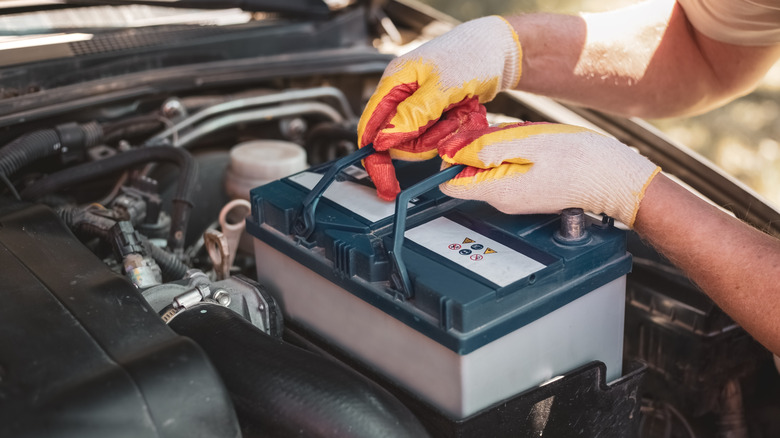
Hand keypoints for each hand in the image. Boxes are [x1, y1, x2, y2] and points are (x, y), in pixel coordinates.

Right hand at [358, 16, 522, 199]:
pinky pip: (438, 136)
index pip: (370, 128)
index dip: (375, 159)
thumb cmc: (471, 54)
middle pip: (399, 141)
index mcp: (394, 83)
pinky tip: (466, 111)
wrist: (498, 49)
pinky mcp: (435, 114)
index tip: (386, 184)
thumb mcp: (442, 86)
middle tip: (449, 121)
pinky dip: (455, 129)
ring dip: (445, 134)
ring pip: (421, 142)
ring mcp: (419, 106)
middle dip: (426, 141)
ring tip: (461, 111)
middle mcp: (402, 96)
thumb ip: (412, 114)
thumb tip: (384, 139)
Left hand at [438, 122, 660, 226]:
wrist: (615, 178)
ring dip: (500, 147)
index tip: (466, 137)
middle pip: (469, 172)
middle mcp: (502, 200)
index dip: (450, 157)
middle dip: (479, 147)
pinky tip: (535, 146)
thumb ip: (486, 148)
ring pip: (489, 167)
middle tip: (506, 132)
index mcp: (498, 191)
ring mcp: (515, 198)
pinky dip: (515, 153)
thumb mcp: (528, 143)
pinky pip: (508, 168)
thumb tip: (452, 152)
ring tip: (527, 138)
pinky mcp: (528, 191)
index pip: (449, 182)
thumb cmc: (580, 160)